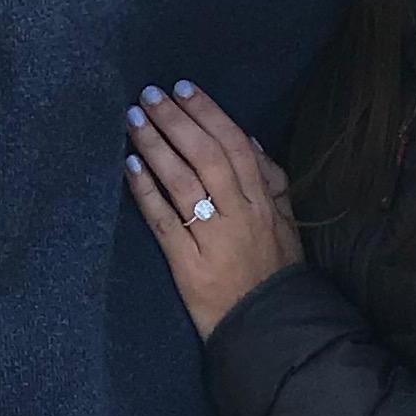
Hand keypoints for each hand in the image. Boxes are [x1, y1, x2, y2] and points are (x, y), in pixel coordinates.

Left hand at [121, 80, 303, 337]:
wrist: (269, 326)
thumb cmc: (274, 271)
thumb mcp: (285, 222)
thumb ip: (272, 180)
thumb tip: (248, 140)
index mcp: (264, 200)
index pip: (235, 144)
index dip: (208, 113)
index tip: (183, 88)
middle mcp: (240, 213)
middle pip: (206, 156)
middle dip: (176, 120)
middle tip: (149, 95)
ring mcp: (213, 238)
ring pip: (183, 181)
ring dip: (155, 146)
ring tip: (133, 119)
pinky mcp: (188, 263)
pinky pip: (164, 220)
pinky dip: (146, 191)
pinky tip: (129, 166)